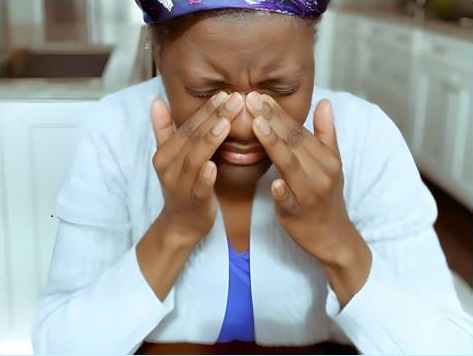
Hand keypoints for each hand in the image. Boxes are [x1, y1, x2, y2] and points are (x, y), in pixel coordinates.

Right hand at [151, 92, 242, 245]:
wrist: (181, 224)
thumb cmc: (181, 186)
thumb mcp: (169, 157)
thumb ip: (164, 130)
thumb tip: (156, 101)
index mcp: (166, 153)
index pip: (187, 126)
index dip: (206, 109)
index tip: (226, 93)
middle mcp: (169, 167)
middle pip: (193, 137)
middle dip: (214, 116)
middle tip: (235, 98)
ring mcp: (180, 185)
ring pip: (195, 159)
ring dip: (210, 140)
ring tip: (226, 122)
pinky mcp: (193, 202)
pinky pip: (199, 188)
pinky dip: (205, 177)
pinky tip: (214, 166)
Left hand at [246, 93, 368, 263]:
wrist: (332, 236)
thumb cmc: (326, 197)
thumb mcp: (332, 164)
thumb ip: (326, 133)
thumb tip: (325, 102)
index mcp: (326, 159)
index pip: (299, 131)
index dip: (279, 113)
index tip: (260, 96)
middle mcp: (321, 173)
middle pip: (294, 142)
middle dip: (271, 120)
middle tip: (250, 99)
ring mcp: (310, 194)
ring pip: (290, 166)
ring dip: (274, 145)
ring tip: (257, 125)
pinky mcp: (299, 214)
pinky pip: (289, 202)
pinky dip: (282, 192)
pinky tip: (272, 184)